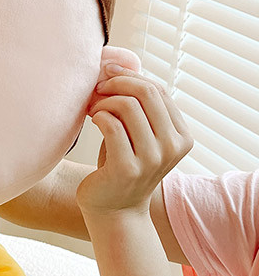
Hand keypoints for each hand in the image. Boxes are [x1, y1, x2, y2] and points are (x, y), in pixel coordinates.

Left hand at [77, 65, 192, 216]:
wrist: (113, 209)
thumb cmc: (121, 164)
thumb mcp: (138, 134)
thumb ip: (140, 107)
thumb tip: (119, 66)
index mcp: (182, 136)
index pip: (159, 90)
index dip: (130, 77)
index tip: (107, 76)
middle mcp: (172, 147)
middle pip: (146, 92)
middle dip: (117, 84)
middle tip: (96, 89)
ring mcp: (152, 159)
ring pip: (128, 106)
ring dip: (104, 101)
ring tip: (93, 109)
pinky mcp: (127, 168)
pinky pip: (111, 125)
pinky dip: (98, 116)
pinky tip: (92, 120)